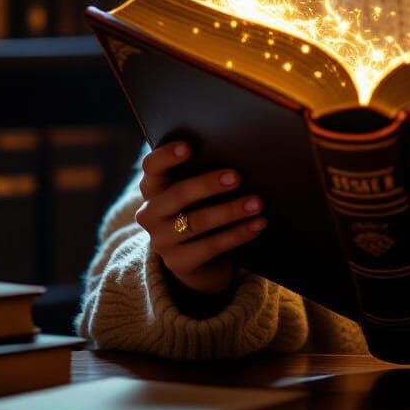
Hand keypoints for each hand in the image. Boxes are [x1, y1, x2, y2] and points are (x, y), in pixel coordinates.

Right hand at [134, 142, 267, 296]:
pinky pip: (210, 246)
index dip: (167, 155)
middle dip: (207, 184)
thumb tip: (241, 155)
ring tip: (257, 203)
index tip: (189, 146)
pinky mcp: (178, 263)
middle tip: (237, 176)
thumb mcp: (197, 190)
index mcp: (153, 186)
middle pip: (177, 194)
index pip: (151, 166)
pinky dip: (238, 234)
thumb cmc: (201, 207)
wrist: (197, 256)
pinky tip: (258, 224)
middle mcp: (151, 213)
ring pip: (196, 222)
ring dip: (230, 211)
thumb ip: (205, 171)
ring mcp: (161, 240)